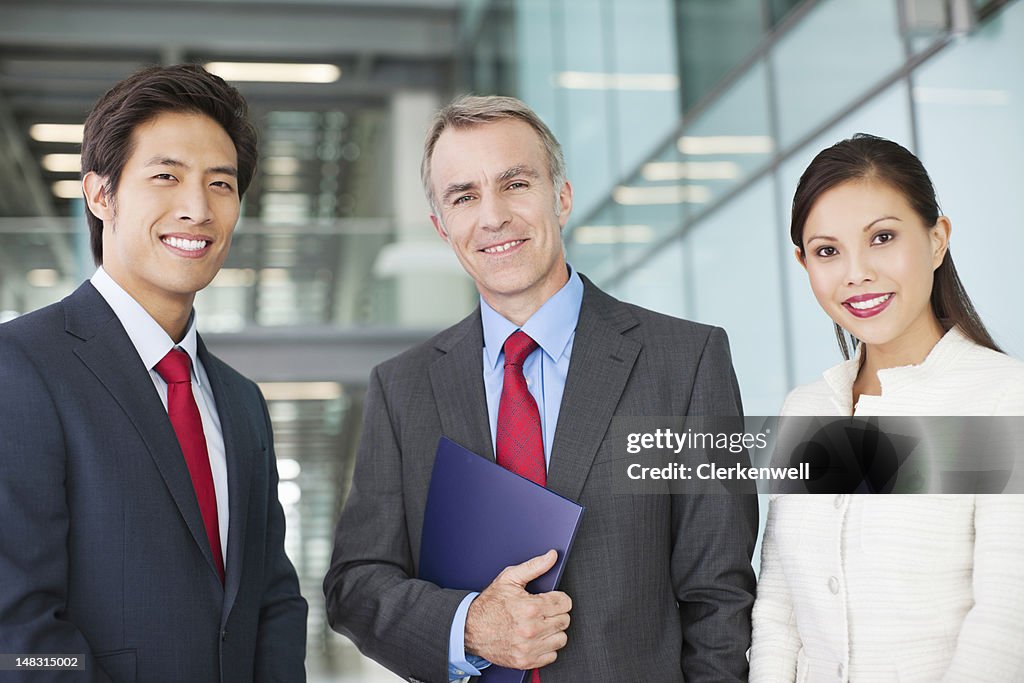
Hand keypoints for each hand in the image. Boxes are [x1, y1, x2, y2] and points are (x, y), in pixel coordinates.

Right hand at [464, 549, 571, 669]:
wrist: (470, 628)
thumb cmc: (489, 604)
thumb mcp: (509, 579)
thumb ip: (534, 566)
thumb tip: (551, 556)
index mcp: (530, 608)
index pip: (565, 603)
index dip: (559, 599)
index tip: (551, 600)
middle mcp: (531, 629)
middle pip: (564, 620)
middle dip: (556, 613)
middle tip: (542, 612)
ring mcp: (529, 647)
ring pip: (561, 639)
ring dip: (553, 632)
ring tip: (540, 625)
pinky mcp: (526, 660)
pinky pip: (552, 656)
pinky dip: (546, 648)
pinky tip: (536, 639)